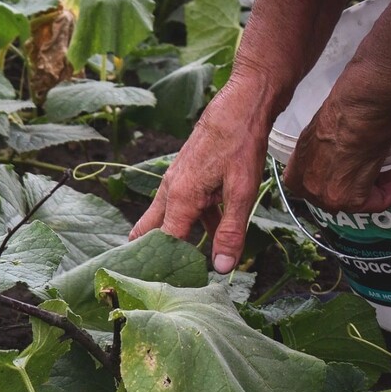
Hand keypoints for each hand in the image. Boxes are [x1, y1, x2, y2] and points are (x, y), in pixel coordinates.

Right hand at [129, 77, 271, 273]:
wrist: (242, 104)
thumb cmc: (241, 144)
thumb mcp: (241, 192)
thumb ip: (231, 231)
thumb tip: (222, 268)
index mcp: (179, 199)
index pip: (161, 243)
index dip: (162, 266)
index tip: (165, 287)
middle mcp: (169, 191)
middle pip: (148, 231)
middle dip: (151, 254)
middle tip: (158, 278)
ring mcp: (175, 182)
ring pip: (168, 219)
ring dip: (178, 239)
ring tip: (191, 264)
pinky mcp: (186, 176)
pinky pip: (183, 206)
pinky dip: (194, 221)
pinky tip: (216, 229)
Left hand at [281, 95, 390, 212]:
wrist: (355, 113)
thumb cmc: (342, 113)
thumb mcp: (324, 133)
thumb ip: (328, 150)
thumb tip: (344, 150)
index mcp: (296, 174)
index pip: (324, 180)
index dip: (351, 172)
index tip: (369, 164)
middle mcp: (309, 190)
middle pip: (347, 189)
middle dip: (378, 177)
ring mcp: (328, 198)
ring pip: (368, 193)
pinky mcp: (351, 201)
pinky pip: (382, 199)